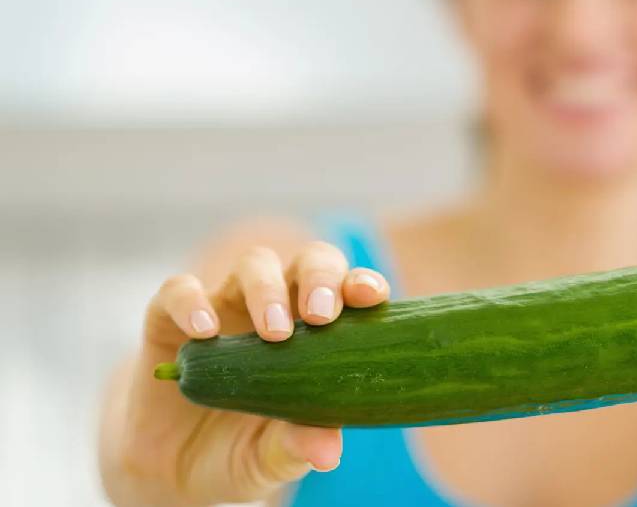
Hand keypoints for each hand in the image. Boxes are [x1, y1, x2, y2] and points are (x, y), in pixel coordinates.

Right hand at [113, 242, 390, 505]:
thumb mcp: (273, 458)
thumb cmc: (243, 451)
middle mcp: (279, 305)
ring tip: (275, 332)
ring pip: (254, 264)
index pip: (350, 289)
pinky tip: (205, 332)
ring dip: (268, 289)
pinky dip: (192, 302)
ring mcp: (226, 304)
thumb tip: (328, 451)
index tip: (370, 297)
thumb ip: (299, 446)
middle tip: (320, 317)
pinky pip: (179, 290)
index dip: (362, 283)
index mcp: (318, 331)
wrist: (173, 471)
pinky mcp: (170, 317)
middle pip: (309, 261)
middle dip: (319, 279)